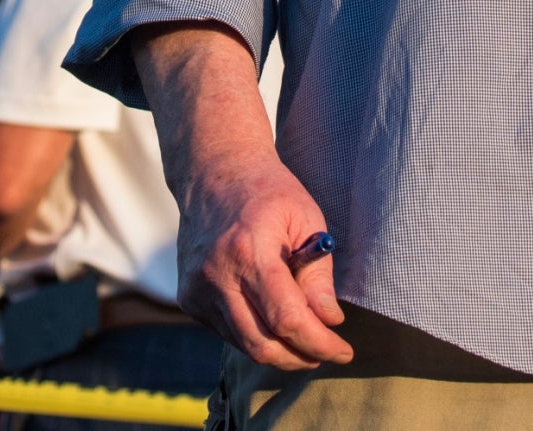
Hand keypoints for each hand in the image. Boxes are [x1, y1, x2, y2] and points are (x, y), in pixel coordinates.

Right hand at [136, 24, 350, 371]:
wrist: (214, 174)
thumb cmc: (269, 193)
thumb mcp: (306, 221)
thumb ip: (318, 276)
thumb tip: (329, 323)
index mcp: (249, 251)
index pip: (287, 319)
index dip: (319, 343)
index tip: (344, 351)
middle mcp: (217, 275)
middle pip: (263, 345)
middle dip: (301, 358)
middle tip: (326, 353)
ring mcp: (197, 289)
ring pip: (244, 345)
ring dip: (280, 352)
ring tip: (306, 342)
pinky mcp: (188, 299)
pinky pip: (228, 333)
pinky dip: (256, 336)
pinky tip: (273, 321)